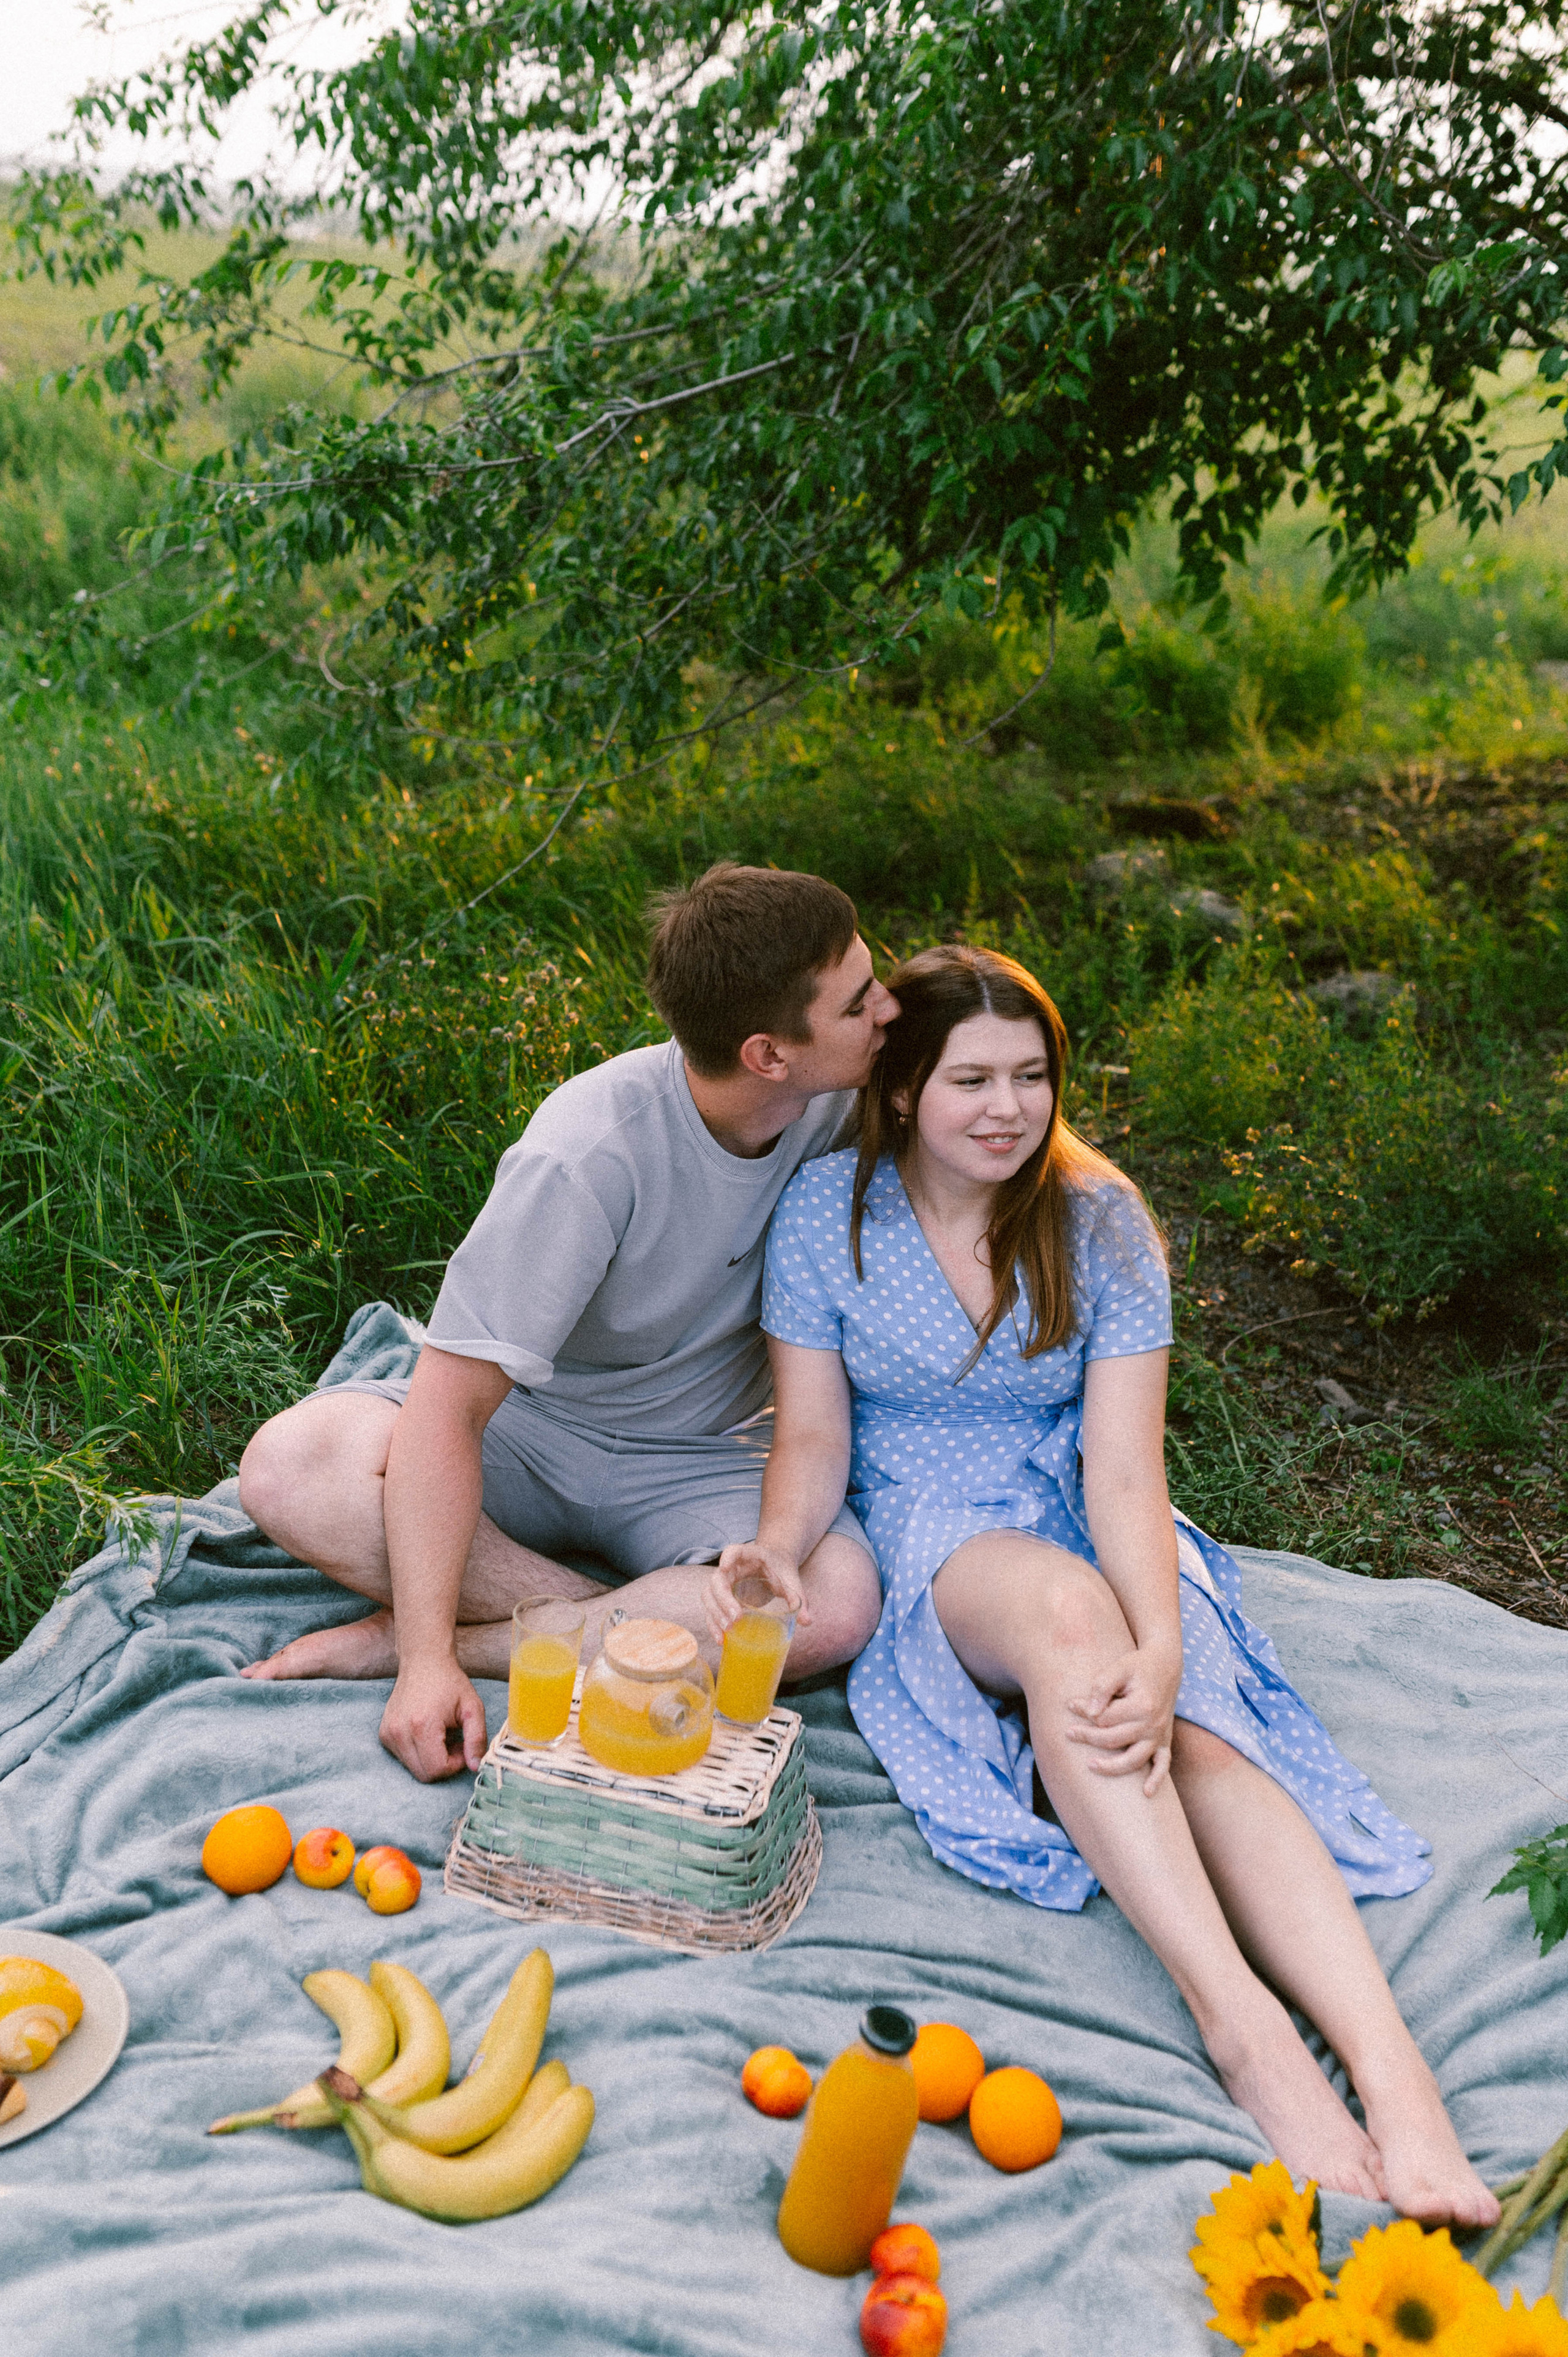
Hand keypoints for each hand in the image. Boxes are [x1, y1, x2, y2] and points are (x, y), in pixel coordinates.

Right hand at [379, 1654, 487, 1781]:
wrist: (423, 1661)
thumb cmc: (449, 1683)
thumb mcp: (473, 1707)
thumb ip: (477, 1738)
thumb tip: (475, 1766)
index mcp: (422, 1725)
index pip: (437, 1769)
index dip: (455, 1764)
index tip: (463, 1745)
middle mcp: (400, 1732)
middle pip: (424, 1774)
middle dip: (444, 1764)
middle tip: (455, 1742)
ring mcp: (389, 1733)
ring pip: (413, 1769)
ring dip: (431, 1759)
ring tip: (442, 1736)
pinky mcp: (384, 1734)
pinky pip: (403, 1758)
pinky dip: (419, 1753)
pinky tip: (428, 1733)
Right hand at [704, 1541, 809, 1647]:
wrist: (775, 1565)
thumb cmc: (781, 1570)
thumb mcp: (791, 1580)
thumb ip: (798, 1598)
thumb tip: (806, 1621)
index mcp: (750, 1555)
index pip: (733, 1550)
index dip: (727, 1557)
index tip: (725, 1567)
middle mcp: (731, 1567)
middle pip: (717, 1580)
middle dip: (723, 1600)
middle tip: (735, 1619)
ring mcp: (724, 1582)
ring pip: (709, 1596)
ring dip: (714, 1615)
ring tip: (726, 1633)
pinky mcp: (722, 1597)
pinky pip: (711, 1610)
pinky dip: (713, 1624)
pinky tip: (721, 1640)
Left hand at [1065, 1642, 1180, 1794]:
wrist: (1165, 1665)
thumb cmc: (1137, 1666)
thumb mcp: (1118, 1668)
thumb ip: (1102, 1687)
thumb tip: (1090, 1712)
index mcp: (1142, 1706)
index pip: (1105, 1718)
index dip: (1084, 1712)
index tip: (1069, 1705)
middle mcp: (1153, 1724)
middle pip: (1114, 1740)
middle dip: (1088, 1737)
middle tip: (1068, 1733)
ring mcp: (1160, 1735)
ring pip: (1135, 1760)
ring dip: (1112, 1767)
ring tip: (1090, 1766)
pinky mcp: (1165, 1740)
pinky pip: (1163, 1764)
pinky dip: (1157, 1779)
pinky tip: (1146, 1793)